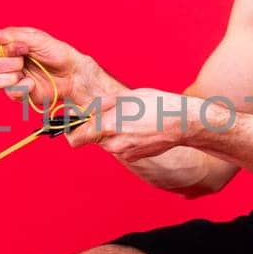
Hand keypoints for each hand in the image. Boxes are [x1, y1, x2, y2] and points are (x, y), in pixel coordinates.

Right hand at [0, 25, 115, 110]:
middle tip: (25, 60)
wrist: (72, 73)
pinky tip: (32, 84)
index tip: (22, 48)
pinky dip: (22, 87)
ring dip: (9, 76)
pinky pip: (9, 93)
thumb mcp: (35, 39)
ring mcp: (11, 79)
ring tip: (23, 73)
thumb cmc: (56, 52)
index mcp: (8, 47)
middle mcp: (7, 63)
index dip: (2, 50)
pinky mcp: (18, 93)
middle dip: (8, 63)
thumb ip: (11, 36)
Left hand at [66, 88, 193, 161]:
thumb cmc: (156, 104)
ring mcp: (124, 152)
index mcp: (108, 125)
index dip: (70, 130)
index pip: (75, 138)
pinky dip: (125, 138)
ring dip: (112, 131)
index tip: (72, 123)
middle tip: (110, 113)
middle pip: (92, 138)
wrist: (182, 123)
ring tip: (130, 118)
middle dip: (96, 127)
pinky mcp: (134, 157)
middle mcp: (113, 143)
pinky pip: (121, 147)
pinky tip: (139, 128)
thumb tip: (85, 110)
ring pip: (107, 142)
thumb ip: (102, 106)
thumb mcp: (126, 97)